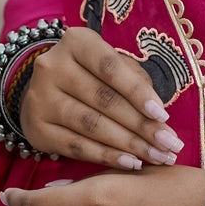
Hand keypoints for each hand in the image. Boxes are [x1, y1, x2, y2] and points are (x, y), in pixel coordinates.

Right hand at [18, 27, 183, 171]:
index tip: (164, 115)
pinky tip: (130, 163)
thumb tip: (159, 115)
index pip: (110, 68)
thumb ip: (135, 81)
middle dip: (141, 125)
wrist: (45, 90)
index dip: (138, 92)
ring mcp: (40, 99)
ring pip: (91, 126)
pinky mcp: (35, 129)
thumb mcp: (112, 65)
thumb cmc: (92, 75)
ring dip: (128, 145)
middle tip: (169, 145)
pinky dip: (106, 157)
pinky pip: (76, 147)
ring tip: (155, 157)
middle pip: (103, 100)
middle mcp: (52, 67)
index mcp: (76, 42)